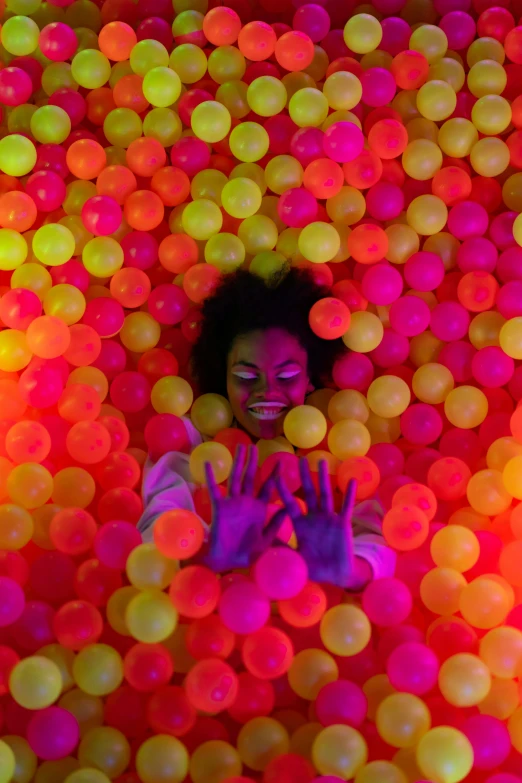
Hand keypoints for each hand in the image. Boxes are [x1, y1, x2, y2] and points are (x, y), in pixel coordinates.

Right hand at [203, 444, 283, 571]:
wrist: (228, 563)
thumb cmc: (249, 554)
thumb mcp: (267, 540)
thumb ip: (276, 524)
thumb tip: (288, 509)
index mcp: (259, 509)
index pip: (268, 487)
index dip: (274, 475)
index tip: (281, 461)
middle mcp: (246, 502)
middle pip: (251, 477)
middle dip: (253, 462)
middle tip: (255, 447)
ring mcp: (232, 503)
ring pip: (236, 478)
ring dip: (238, 463)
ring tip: (240, 448)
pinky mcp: (219, 508)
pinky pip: (214, 490)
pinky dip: (211, 477)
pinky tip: (208, 464)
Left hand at [276, 459, 357, 587]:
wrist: (335, 575)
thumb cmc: (313, 567)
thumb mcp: (294, 558)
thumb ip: (281, 549)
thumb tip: (263, 544)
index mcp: (301, 525)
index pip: (290, 504)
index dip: (284, 491)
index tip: (276, 476)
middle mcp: (314, 518)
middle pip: (309, 492)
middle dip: (304, 476)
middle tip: (300, 459)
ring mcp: (329, 519)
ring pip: (325, 494)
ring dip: (324, 478)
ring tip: (321, 461)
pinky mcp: (343, 524)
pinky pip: (346, 507)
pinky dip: (349, 494)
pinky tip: (350, 481)